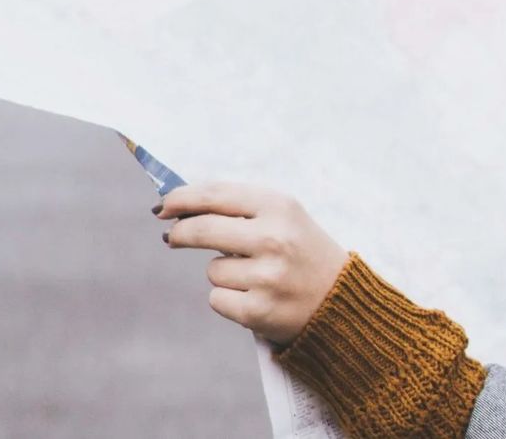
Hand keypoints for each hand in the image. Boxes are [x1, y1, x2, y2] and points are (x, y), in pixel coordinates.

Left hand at [157, 182, 348, 345]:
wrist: (342, 301)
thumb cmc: (304, 254)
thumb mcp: (285, 219)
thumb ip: (239, 209)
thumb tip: (177, 207)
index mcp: (281, 207)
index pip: (216, 195)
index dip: (181, 198)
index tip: (164, 205)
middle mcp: (274, 238)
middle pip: (201, 229)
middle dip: (180, 233)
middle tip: (172, 236)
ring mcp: (267, 275)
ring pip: (212, 270)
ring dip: (223, 273)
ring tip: (257, 277)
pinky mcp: (258, 309)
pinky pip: (217, 299)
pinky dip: (229, 300)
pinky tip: (257, 297)